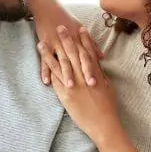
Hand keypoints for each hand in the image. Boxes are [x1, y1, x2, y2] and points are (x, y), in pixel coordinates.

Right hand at [29, 0, 102, 85]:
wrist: (47, 7)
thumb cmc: (66, 19)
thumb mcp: (79, 29)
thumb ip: (91, 44)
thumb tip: (102, 57)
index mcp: (78, 40)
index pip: (87, 56)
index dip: (93, 67)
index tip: (99, 80)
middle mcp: (68, 42)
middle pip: (76, 60)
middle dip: (82, 73)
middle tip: (88, 86)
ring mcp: (56, 44)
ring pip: (61, 61)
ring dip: (65, 74)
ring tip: (69, 86)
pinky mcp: (45, 44)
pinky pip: (44, 60)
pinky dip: (44, 71)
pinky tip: (46, 81)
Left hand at [38, 26, 121, 143]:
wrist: (104, 125)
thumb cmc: (108, 107)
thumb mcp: (107, 87)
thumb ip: (100, 74)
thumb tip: (96, 64)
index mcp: (95, 74)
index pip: (88, 53)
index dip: (85, 40)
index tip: (80, 28)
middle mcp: (83, 77)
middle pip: (73, 54)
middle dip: (66, 39)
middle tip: (60, 26)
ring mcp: (73, 86)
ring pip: (59, 65)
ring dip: (50, 52)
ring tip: (42, 42)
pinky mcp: (66, 96)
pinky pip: (55, 79)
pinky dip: (48, 69)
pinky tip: (42, 61)